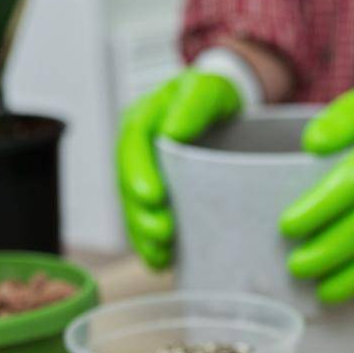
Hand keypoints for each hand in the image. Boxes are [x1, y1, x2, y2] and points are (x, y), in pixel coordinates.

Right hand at [115, 69, 241, 269]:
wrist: (224, 105)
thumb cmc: (214, 94)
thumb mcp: (206, 89)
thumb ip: (192, 106)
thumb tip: (173, 133)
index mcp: (141, 121)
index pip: (132, 147)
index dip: (138, 174)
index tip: (153, 198)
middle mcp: (136, 152)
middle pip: (128, 186)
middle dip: (141, 215)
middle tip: (163, 234)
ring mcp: (144, 175)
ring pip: (134, 210)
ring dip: (144, 236)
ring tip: (161, 255)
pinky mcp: (158, 196)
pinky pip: (147, 222)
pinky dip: (152, 245)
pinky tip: (162, 263)